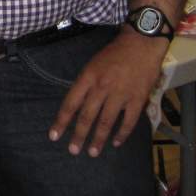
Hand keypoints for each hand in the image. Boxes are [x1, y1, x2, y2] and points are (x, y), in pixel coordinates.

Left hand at [49, 31, 168, 157]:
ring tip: (92, 152)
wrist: (141, 44)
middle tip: (73, 151)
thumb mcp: (93, 64)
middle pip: (87, 116)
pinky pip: (128, 121)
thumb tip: (77, 105)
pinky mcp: (137, 99)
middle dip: (78, 135)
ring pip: (106, 122)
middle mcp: (102, 87)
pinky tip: (116, 142)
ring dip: (98, 139)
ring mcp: (120, 94)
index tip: (54, 136)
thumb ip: (86, 84)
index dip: (61, 121)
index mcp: (88, 77)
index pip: (71, 103)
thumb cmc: (115, 53)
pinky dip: (122, 134)